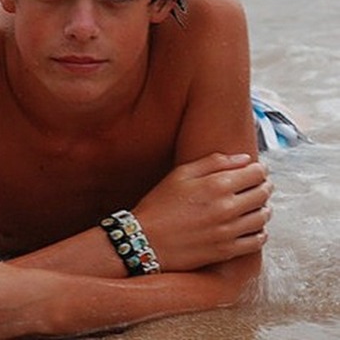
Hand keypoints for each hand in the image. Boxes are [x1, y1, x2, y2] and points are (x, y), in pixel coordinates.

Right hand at [134, 153, 271, 271]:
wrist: (146, 239)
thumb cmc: (161, 203)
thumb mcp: (182, 173)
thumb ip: (214, 162)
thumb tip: (244, 158)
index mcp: (216, 185)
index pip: (256, 173)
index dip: (260, 169)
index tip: (258, 169)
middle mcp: (227, 208)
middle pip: (263, 193)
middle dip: (264, 186)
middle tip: (260, 184)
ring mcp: (228, 231)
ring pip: (263, 217)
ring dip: (264, 208)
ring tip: (256, 204)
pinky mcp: (227, 251)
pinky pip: (257, 241)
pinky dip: (260, 231)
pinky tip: (252, 226)